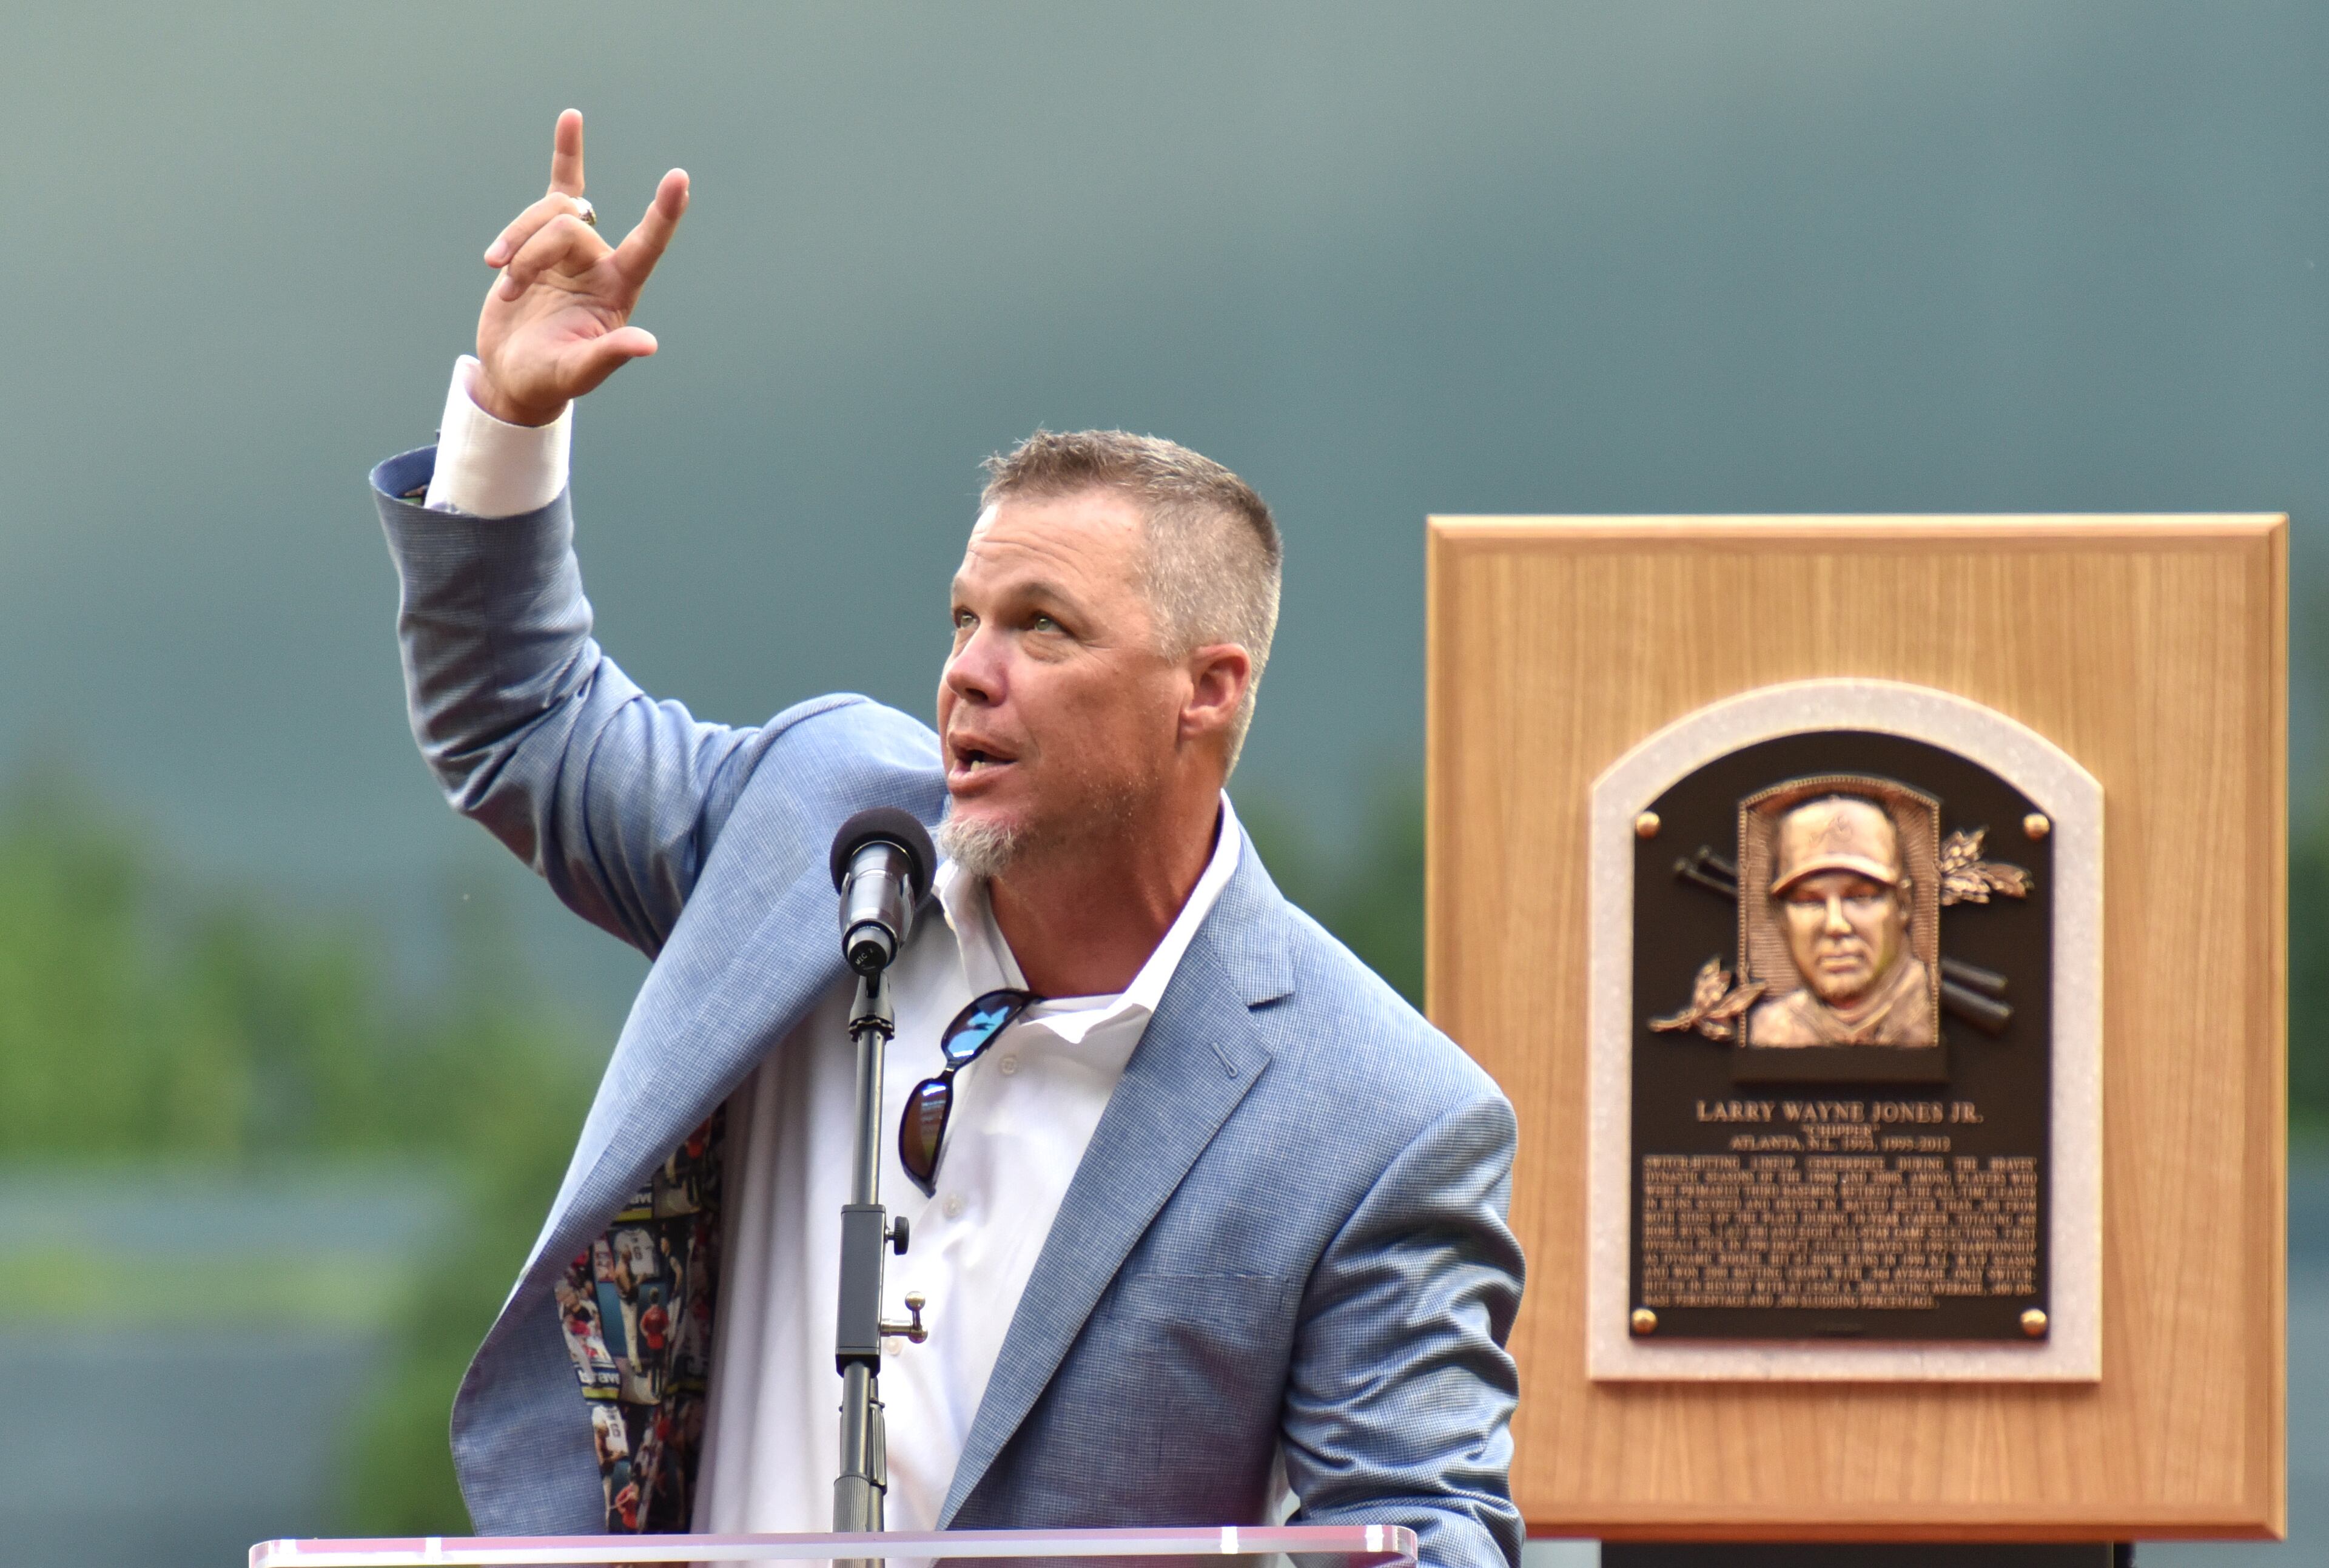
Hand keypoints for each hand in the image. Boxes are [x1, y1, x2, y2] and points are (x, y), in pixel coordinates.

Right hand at [471, 109, 688, 426]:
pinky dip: (568, 153)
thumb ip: (609, 356)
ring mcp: (572, 248)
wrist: (512, 373)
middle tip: (511, 291)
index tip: (679, 177)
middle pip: (570, 226)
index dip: (663, 214)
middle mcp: (601, 263)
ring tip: (500, 277)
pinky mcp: (542, 237)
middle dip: (532, 253)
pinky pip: (561, 184)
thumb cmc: (550, 379)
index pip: (647, 246)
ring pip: (548, 212)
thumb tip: (648, 345)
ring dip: (516, 240)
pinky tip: (573, 118)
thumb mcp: (578, 372)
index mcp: (618, 291)